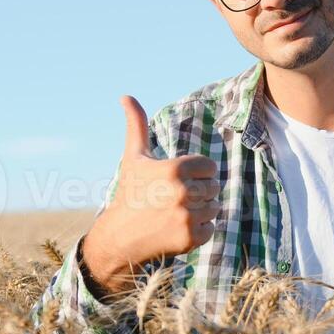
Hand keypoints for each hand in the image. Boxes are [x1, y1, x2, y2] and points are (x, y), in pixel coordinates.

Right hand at [79, 95, 221, 297]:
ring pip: (214, 208)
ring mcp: (187, 216)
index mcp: (175, 168)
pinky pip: (211, 229)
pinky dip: (198, 231)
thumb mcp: (134, 158)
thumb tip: (125, 96)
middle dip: (199, 193)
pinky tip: (176, 229)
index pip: (210, 167)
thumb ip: (137, 125)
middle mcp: (182, 191)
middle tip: (173, 200)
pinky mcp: (190, 238)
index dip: (197, 173)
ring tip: (174, 214)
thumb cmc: (129, 193)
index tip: (177, 182)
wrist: (119, 238)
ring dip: (200, 212)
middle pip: (214, 187)